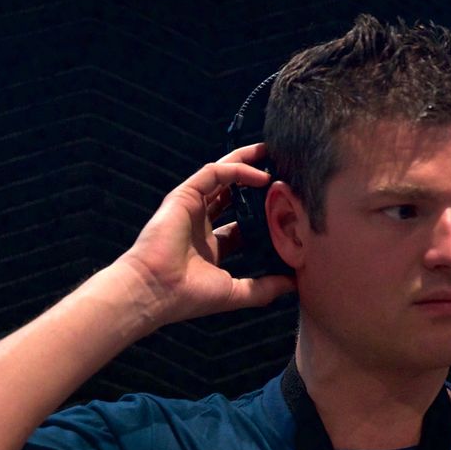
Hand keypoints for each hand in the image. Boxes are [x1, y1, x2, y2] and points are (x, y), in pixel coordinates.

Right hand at [117, 143, 295, 326]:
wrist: (155, 290)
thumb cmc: (189, 296)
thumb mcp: (235, 292)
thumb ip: (264, 288)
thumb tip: (295, 284)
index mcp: (211, 246)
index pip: (242, 224)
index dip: (263, 214)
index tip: (286, 208)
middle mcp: (202, 224)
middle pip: (233, 193)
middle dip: (255, 179)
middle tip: (281, 169)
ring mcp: (192, 207)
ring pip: (223, 175)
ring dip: (247, 162)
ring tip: (272, 153)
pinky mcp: (184, 195)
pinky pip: (214, 173)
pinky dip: (237, 170)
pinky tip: (260, 175)